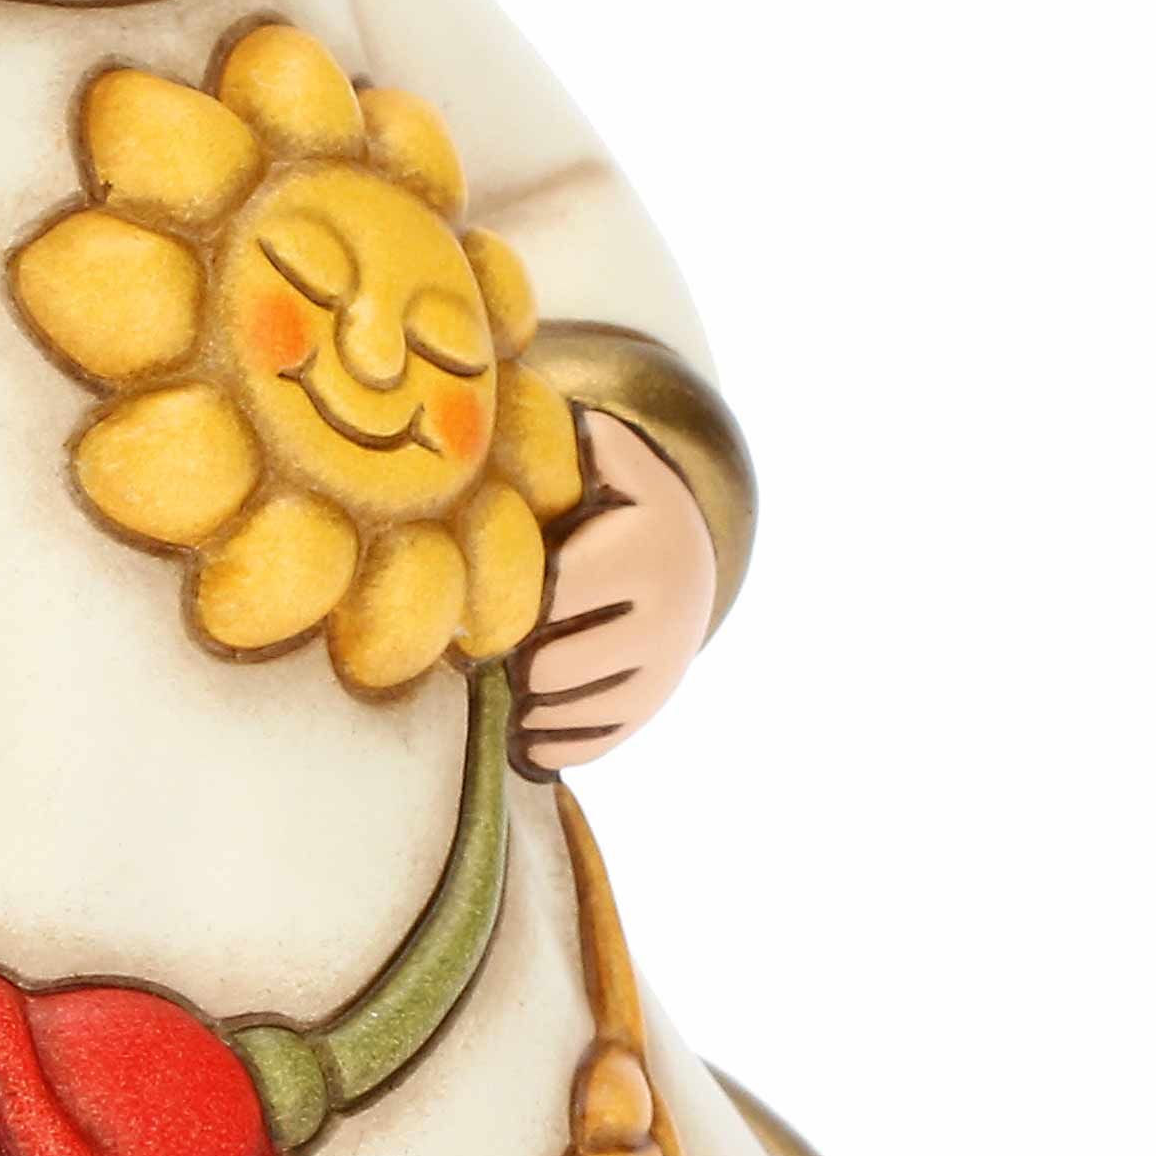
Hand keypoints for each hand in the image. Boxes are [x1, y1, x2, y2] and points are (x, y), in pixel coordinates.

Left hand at [511, 411, 715, 775]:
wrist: (686, 562)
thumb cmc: (619, 508)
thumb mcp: (617, 464)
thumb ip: (591, 441)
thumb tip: (553, 410)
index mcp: (644, 550)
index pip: (551, 595)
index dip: (501, 602)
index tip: (469, 599)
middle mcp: (666, 616)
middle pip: (550, 666)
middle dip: (508, 661)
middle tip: (477, 648)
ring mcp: (662, 671)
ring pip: (564, 710)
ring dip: (521, 704)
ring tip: (499, 678)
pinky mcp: (653, 710)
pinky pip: (588, 746)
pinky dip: (548, 741)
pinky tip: (524, 724)